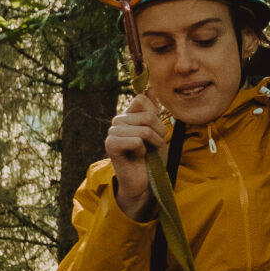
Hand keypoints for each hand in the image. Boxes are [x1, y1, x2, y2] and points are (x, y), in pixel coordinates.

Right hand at [105, 90, 168, 220]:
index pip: (142, 99)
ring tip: (148, 152)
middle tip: (153, 146)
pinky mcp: (110, 146)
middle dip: (159, 132)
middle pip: (148, 116)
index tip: (156, 131)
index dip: (156, 116)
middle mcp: (118, 121)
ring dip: (153, 143)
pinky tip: (138, 157)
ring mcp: (112, 133)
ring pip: (144, 129)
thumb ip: (152, 110)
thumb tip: (150, 88)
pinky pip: (136, 140)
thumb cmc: (152, 158)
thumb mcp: (158, 131)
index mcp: (127, 115)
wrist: (145, 183)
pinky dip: (143, 150)